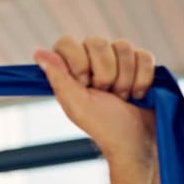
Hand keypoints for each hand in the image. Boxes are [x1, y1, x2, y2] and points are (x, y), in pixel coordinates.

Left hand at [34, 36, 156, 173]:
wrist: (136, 141)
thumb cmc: (104, 126)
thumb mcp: (77, 105)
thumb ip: (58, 77)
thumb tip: (38, 53)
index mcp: (71, 72)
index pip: (66, 43)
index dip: (77, 59)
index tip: (84, 83)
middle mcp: (92, 62)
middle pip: (98, 42)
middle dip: (105, 74)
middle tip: (106, 95)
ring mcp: (118, 62)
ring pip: (124, 46)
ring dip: (125, 78)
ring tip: (122, 98)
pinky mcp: (141, 65)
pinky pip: (145, 55)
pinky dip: (143, 78)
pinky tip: (138, 94)